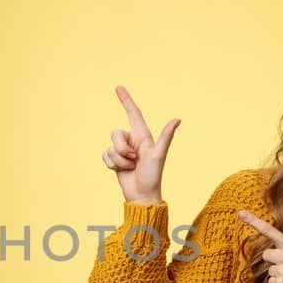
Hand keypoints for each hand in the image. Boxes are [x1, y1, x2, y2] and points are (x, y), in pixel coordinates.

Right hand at [101, 85, 178, 204]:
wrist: (142, 195)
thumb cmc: (153, 176)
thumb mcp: (159, 155)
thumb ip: (166, 136)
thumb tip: (178, 119)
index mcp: (143, 136)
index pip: (133, 113)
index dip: (126, 100)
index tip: (118, 87)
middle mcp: (132, 140)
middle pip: (115, 133)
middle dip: (122, 149)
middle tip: (134, 160)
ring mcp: (123, 150)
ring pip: (109, 147)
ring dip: (118, 160)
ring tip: (130, 167)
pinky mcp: (114, 160)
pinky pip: (104, 155)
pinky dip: (111, 164)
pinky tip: (121, 170)